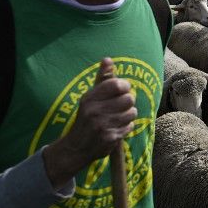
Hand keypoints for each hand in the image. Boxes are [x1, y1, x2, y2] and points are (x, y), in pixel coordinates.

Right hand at [42, 58, 135, 190]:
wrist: (75, 148)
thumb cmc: (86, 118)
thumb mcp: (90, 98)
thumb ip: (102, 79)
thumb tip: (107, 59)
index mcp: (89, 98)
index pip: (117, 85)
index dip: (125, 86)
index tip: (122, 90)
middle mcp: (95, 111)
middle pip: (129, 98)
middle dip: (128, 102)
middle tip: (120, 106)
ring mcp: (102, 126)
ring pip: (132, 112)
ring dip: (129, 115)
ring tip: (118, 118)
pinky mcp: (110, 138)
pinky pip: (130, 126)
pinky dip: (126, 127)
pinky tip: (116, 128)